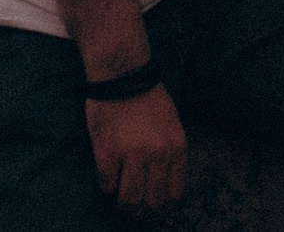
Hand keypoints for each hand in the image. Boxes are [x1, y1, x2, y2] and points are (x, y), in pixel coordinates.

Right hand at [87, 85, 184, 212]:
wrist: (123, 74)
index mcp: (176, 148)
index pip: (174, 192)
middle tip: (133, 207)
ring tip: (118, 200)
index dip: (162, 203)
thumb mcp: (173, 123)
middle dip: (143, 209)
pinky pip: (107, 184)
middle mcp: (158, 155)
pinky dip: (107, 188)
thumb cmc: (148, 95)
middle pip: (152, 201)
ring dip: (123, 204)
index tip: (152, 203)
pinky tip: (107, 180)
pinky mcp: (108, 153)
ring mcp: (133, 156)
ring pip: (130, 198)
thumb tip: (164, 180)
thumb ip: (171, 151)